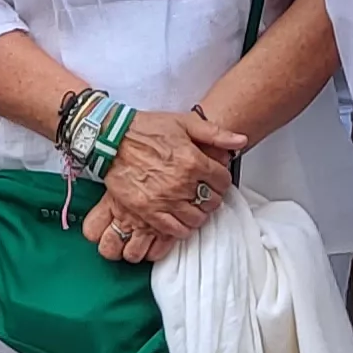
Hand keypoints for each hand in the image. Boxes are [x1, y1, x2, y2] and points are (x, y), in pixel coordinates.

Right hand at [83, 108, 244, 262]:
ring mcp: (164, 200)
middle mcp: (181, 183)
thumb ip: (215, 133)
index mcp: (193, 160)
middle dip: (211, 196)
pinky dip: (181, 228)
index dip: (221, 179)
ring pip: (196, 219)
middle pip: (212, 202)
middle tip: (203, 191)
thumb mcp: (183, 122)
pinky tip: (179, 218)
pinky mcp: (147, 211)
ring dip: (198, 213)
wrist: (111, 138)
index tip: (215, 178)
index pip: (223, 180)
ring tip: (192, 205)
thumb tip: (241, 140)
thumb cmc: (146, 128)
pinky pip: (174, 230)